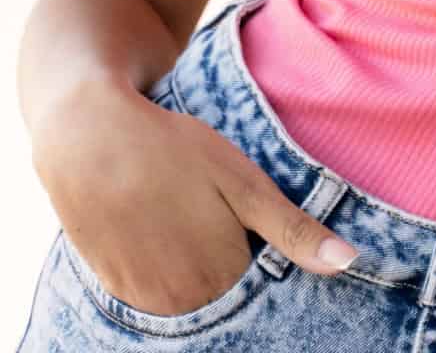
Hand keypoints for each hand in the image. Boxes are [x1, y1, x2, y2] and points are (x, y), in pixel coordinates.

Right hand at [31, 80, 357, 316]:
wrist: (86, 134)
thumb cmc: (172, 150)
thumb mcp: (242, 181)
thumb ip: (293, 229)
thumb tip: (350, 263)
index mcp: (222, 278)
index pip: (260, 287)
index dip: (257, 253)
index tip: (242, 221)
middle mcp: (182, 301)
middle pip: (223, 295)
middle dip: (225, 263)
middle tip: (207, 212)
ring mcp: (144, 299)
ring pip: (188, 295)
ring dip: (192, 269)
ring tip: (181, 215)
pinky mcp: (115, 289)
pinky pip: (152, 292)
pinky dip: (160, 269)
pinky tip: (156, 228)